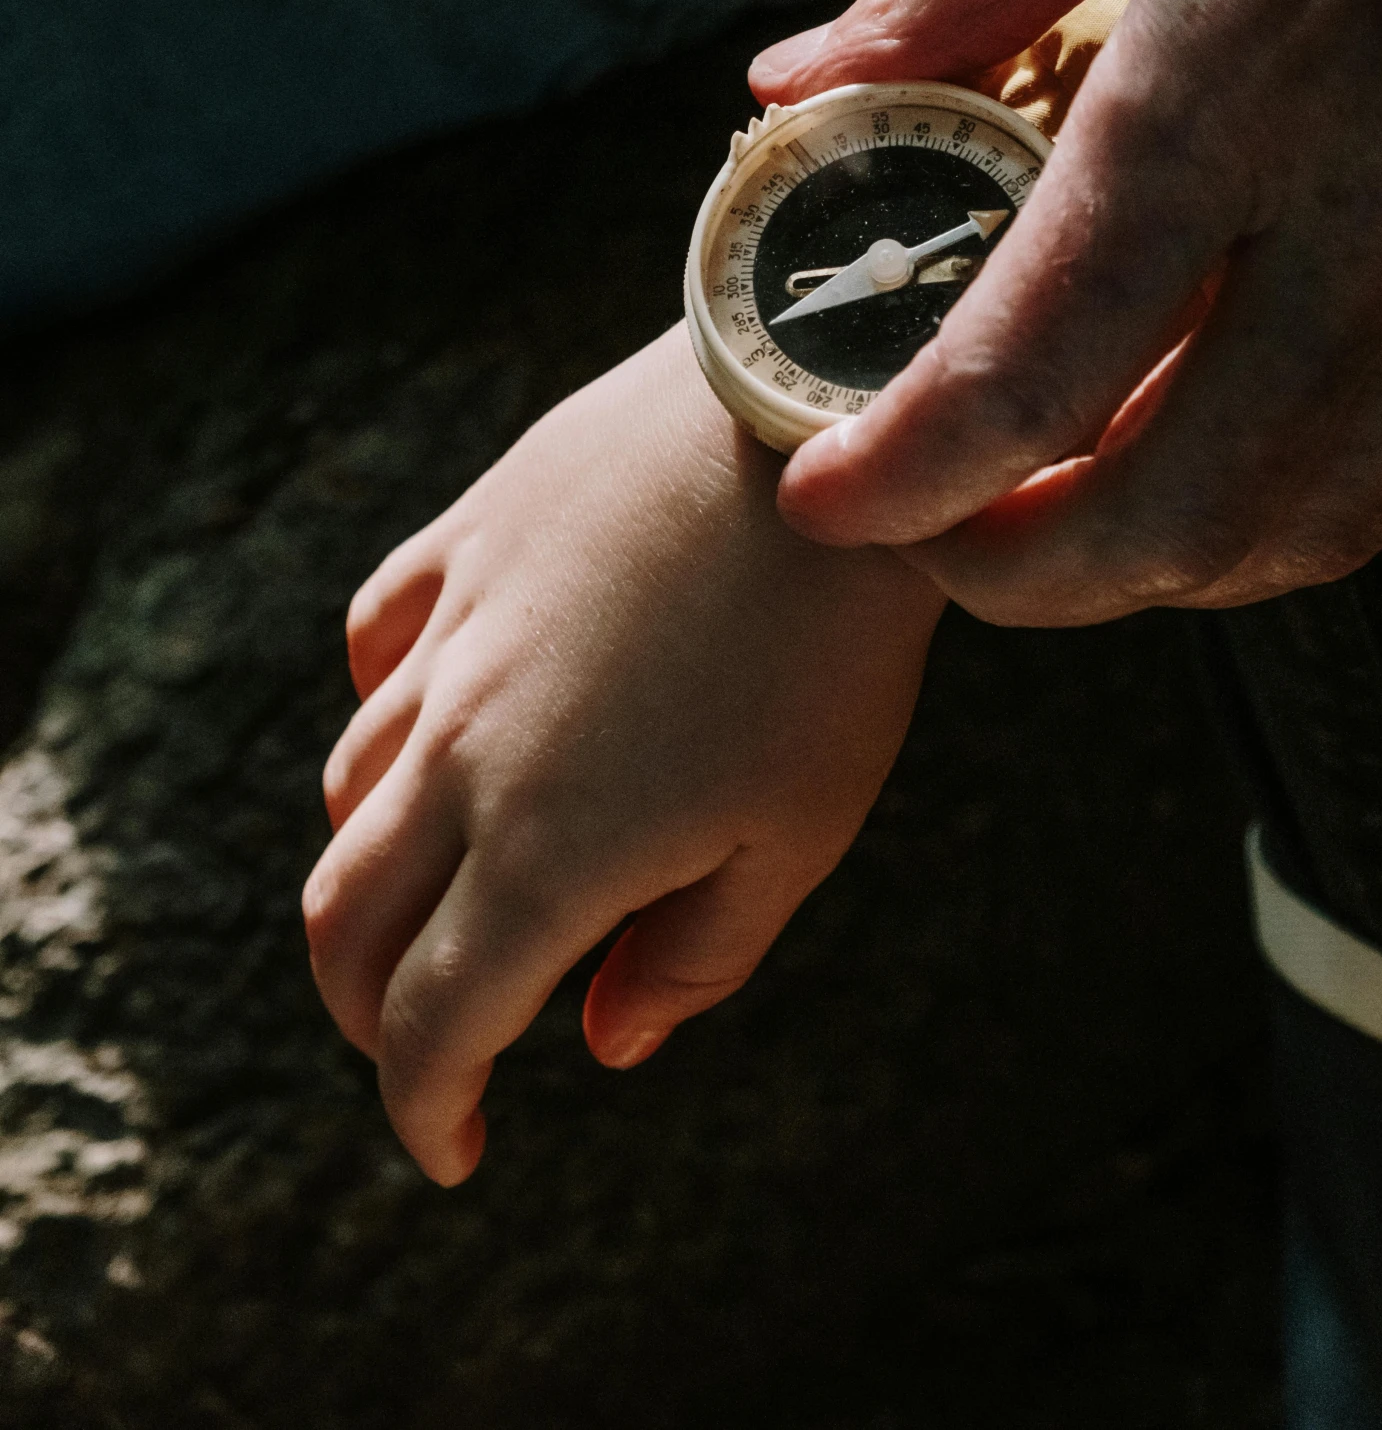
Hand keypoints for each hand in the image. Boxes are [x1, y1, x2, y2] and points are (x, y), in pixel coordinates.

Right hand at [302, 326, 941, 1184]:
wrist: (816, 437)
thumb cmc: (832, 649)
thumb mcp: (797, 832)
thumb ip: (693, 959)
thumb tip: (603, 1040)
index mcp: (546, 854)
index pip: (429, 1024)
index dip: (425, 1110)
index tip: (454, 1149)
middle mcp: (465, 754)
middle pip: (345, 921)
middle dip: (365, 1011)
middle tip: (425, 1040)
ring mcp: (453, 640)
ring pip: (349, 787)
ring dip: (373, 867)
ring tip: (444, 886)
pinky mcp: (465, 540)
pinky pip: (375, 642)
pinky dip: (380, 708)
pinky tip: (434, 716)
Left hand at [751, 0, 1381, 619]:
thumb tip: (800, 88)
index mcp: (1236, 61)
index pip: (1044, 353)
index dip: (909, 469)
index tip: (820, 498)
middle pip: (1188, 500)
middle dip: (1030, 573)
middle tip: (928, 542)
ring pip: (1319, 516)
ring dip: (1162, 570)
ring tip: (1049, 529)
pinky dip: (1291, 512)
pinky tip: (1206, 469)